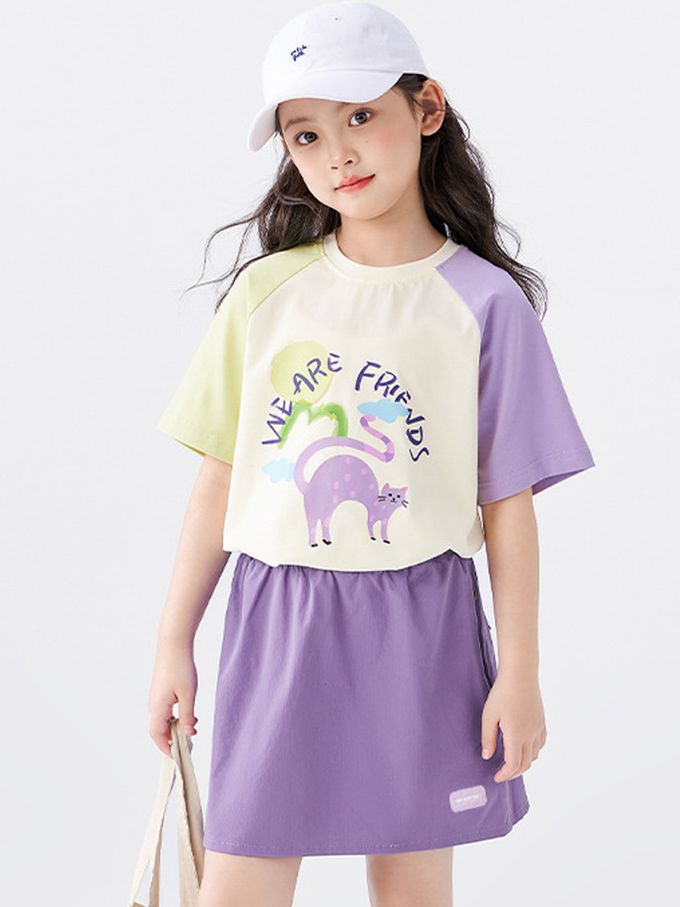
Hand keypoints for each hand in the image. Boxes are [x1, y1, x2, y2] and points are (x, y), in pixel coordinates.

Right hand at [147, 643, 198, 756]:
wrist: (173, 645)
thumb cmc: (180, 667)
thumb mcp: (189, 694)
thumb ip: (187, 716)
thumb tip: (188, 734)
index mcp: (158, 708)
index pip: (158, 736)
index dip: (166, 748)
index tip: (178, 756)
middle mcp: (153, 705)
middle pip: (159, 730)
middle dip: (173, 739)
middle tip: (189, 743)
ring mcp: (156, 698)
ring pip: (163, 720)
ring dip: (176, 727)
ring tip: (193, 726)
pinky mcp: (160, 692)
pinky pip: (165, 711)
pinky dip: (175, 717)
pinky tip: (189, 713)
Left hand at [480, 667, 546, 782]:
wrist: (521, 674)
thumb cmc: (502, 692)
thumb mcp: (489, 715)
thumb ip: (488, 737)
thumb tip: (488, 756)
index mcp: (516, 736)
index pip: (513, 765)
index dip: (505, 774)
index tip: (496, 777)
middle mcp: (530, 735)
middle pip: (525, 763)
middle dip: (514, 772)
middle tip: (502, 774)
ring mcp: (538, 728)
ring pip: (535, 755)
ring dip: (524, 763)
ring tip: (512, 763)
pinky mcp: (541, 721)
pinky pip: (541, 743)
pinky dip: (534, 752)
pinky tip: (526, 748)